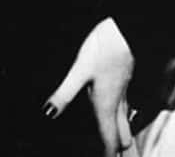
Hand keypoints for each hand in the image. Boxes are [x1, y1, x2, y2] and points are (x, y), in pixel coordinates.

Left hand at [44, 17, 135, 155]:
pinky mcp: (124, 82)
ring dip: (125, 138)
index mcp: (105, 104)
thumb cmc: (102, 49)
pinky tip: (123, 115)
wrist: (124, 30)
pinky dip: (125, 121)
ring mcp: (122, 92)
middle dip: (121, 151)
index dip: (109, 154)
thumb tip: (48, 113)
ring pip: (126, 122)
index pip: (109, 138)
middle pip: (122, 135)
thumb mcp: (78, 71)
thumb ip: (64, 93)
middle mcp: (116, 102)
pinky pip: (126, 109)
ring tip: (126, 148)